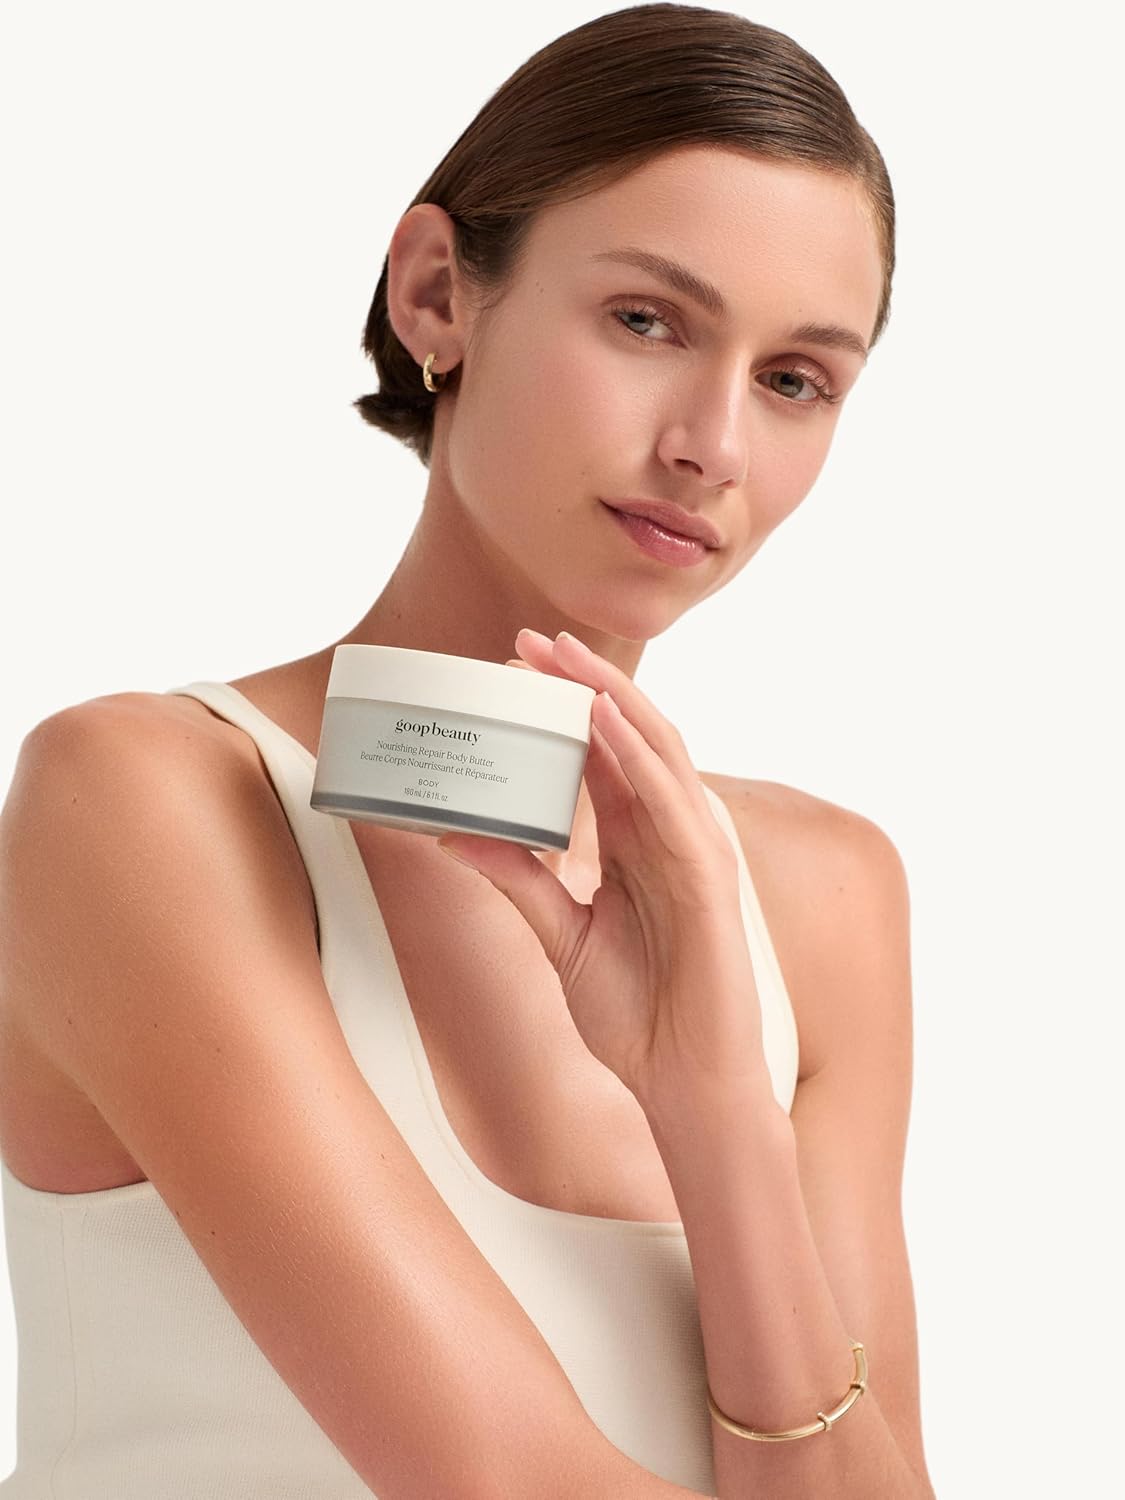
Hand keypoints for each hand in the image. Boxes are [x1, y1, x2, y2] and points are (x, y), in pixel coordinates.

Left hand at [435, 628, 766, 1103]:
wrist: (681, 1087)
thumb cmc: (634, 1016)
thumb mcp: (557, 935)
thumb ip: (517, 878)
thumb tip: (453, 832)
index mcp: (636, 843)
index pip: (599, 756)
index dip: (560, 707)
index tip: (510, 669)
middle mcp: (667, 833)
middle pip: (625, 737)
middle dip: (578, 683)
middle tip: (524, 639)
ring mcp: (694, 849)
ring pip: (655, 749)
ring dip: (608, 696)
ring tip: (561, 655)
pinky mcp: (710, 875)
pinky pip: (673, 798)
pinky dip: (639, 752)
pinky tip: (605, 716)